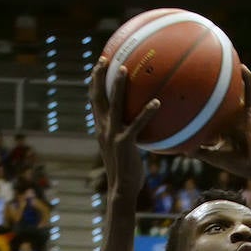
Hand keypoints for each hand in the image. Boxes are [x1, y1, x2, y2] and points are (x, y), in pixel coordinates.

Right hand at [89, 58, 160, 197]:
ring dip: (119, 86)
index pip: (94, 101)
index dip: (94, 83)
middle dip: (98, 77)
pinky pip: (137, 124)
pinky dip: (147, 112)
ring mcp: (113, 135)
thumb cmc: (126, 172)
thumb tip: (140, 124)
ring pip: (114, 105)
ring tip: (125, 70)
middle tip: (104, 59)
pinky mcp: (125, 144)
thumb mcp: (122, 149)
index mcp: (101, 129)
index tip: (98, 66)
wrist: (121, 190)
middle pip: (97, 97)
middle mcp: (103, 129)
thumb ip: (127, 134)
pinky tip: (157, 102)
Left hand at [183, 68, 250, 182]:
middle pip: (218, 98)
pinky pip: (249, 91)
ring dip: (229, 76)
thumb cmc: (238, 165)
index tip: (184, 94)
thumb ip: (198, 151)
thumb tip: (178, 148)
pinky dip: (247, 79)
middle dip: (209, 85)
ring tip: (220, 57)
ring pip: (233, 91)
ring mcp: (241, 113)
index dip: (199, 105)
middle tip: (196, 69)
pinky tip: (241, 65)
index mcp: (221, 128)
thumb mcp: (213, 157)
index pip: (208, 114)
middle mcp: (230, 118)